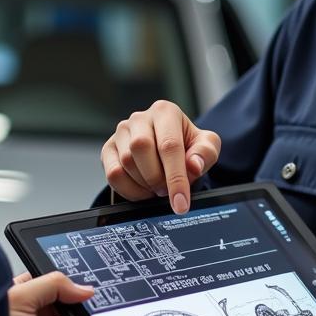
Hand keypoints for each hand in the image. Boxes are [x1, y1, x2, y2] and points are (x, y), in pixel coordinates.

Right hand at [100, 100, 220, 213]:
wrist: (169, 148)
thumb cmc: (187, 145)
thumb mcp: (206, 146)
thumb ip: (205, 153)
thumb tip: (194, 165)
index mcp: (165, 111)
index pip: (169, 145)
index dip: (176, 177)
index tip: (181, 203)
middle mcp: (140, 118)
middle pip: (141, 149)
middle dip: (157, 178)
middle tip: (167, 190)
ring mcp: (121, 132)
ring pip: (126, 162)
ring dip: (144, 185)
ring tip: (157, 187)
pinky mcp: (108, 148)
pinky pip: (112, 174)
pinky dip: (129, 190)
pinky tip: (142, 190)